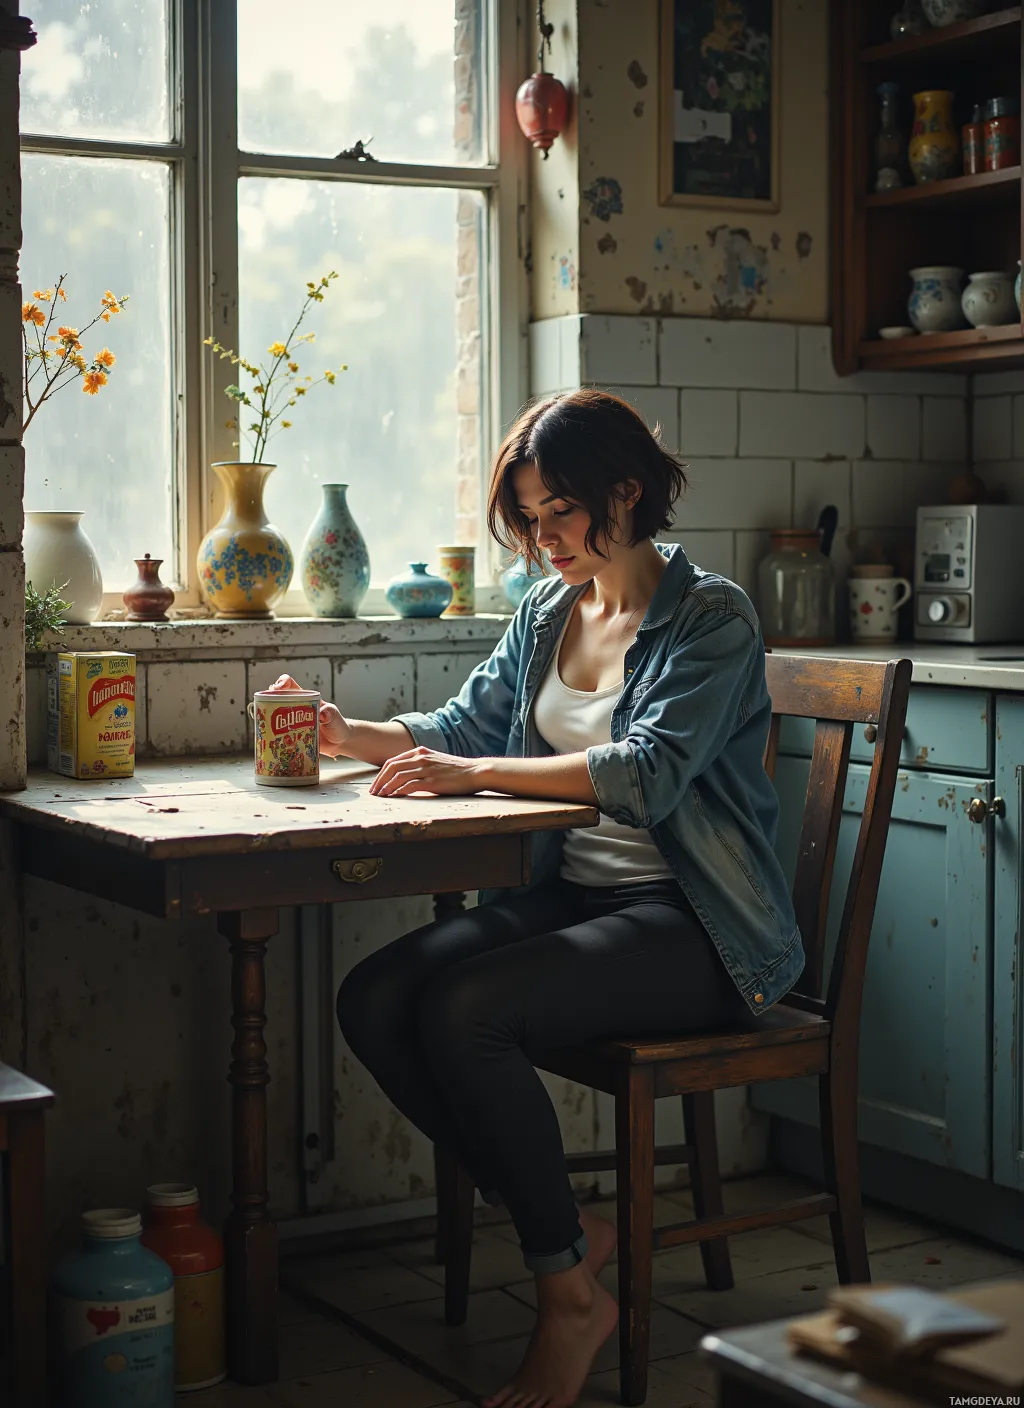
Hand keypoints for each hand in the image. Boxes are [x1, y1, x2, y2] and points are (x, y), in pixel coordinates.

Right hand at [265, 674, 352, 757]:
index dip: (281, 683)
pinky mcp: (290, 737)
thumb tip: (323, 712)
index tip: (278, 687)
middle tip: (266, 707)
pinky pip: (278, 735)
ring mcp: (291, 723)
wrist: (340, 742)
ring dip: (267, 720)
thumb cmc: (338, 725)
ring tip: (265, 724)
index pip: (289, 685)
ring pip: (274, 717)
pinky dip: (272, 736)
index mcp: (305, 699)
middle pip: (276, 699)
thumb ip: (330, 713)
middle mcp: (295, 709)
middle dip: (268, 701)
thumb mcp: (335, 716)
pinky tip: (270, 741)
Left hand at [369, 747, 485, 797]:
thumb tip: (407, 776)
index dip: (381, 774)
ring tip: (380, 797)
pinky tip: (393, 797)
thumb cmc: (457, 770)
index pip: (393, 761)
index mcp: (420, 752)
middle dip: (379, 781)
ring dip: (386, 787)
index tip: (376, 785)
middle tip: (373, 793)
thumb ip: (421, 765)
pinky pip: (408, 786)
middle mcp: (420, 758)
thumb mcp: (435, 762)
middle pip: (391, 767)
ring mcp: (426, 769)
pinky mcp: (431, 781)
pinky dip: (398, 792)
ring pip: (397, 776)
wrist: (475, 772)